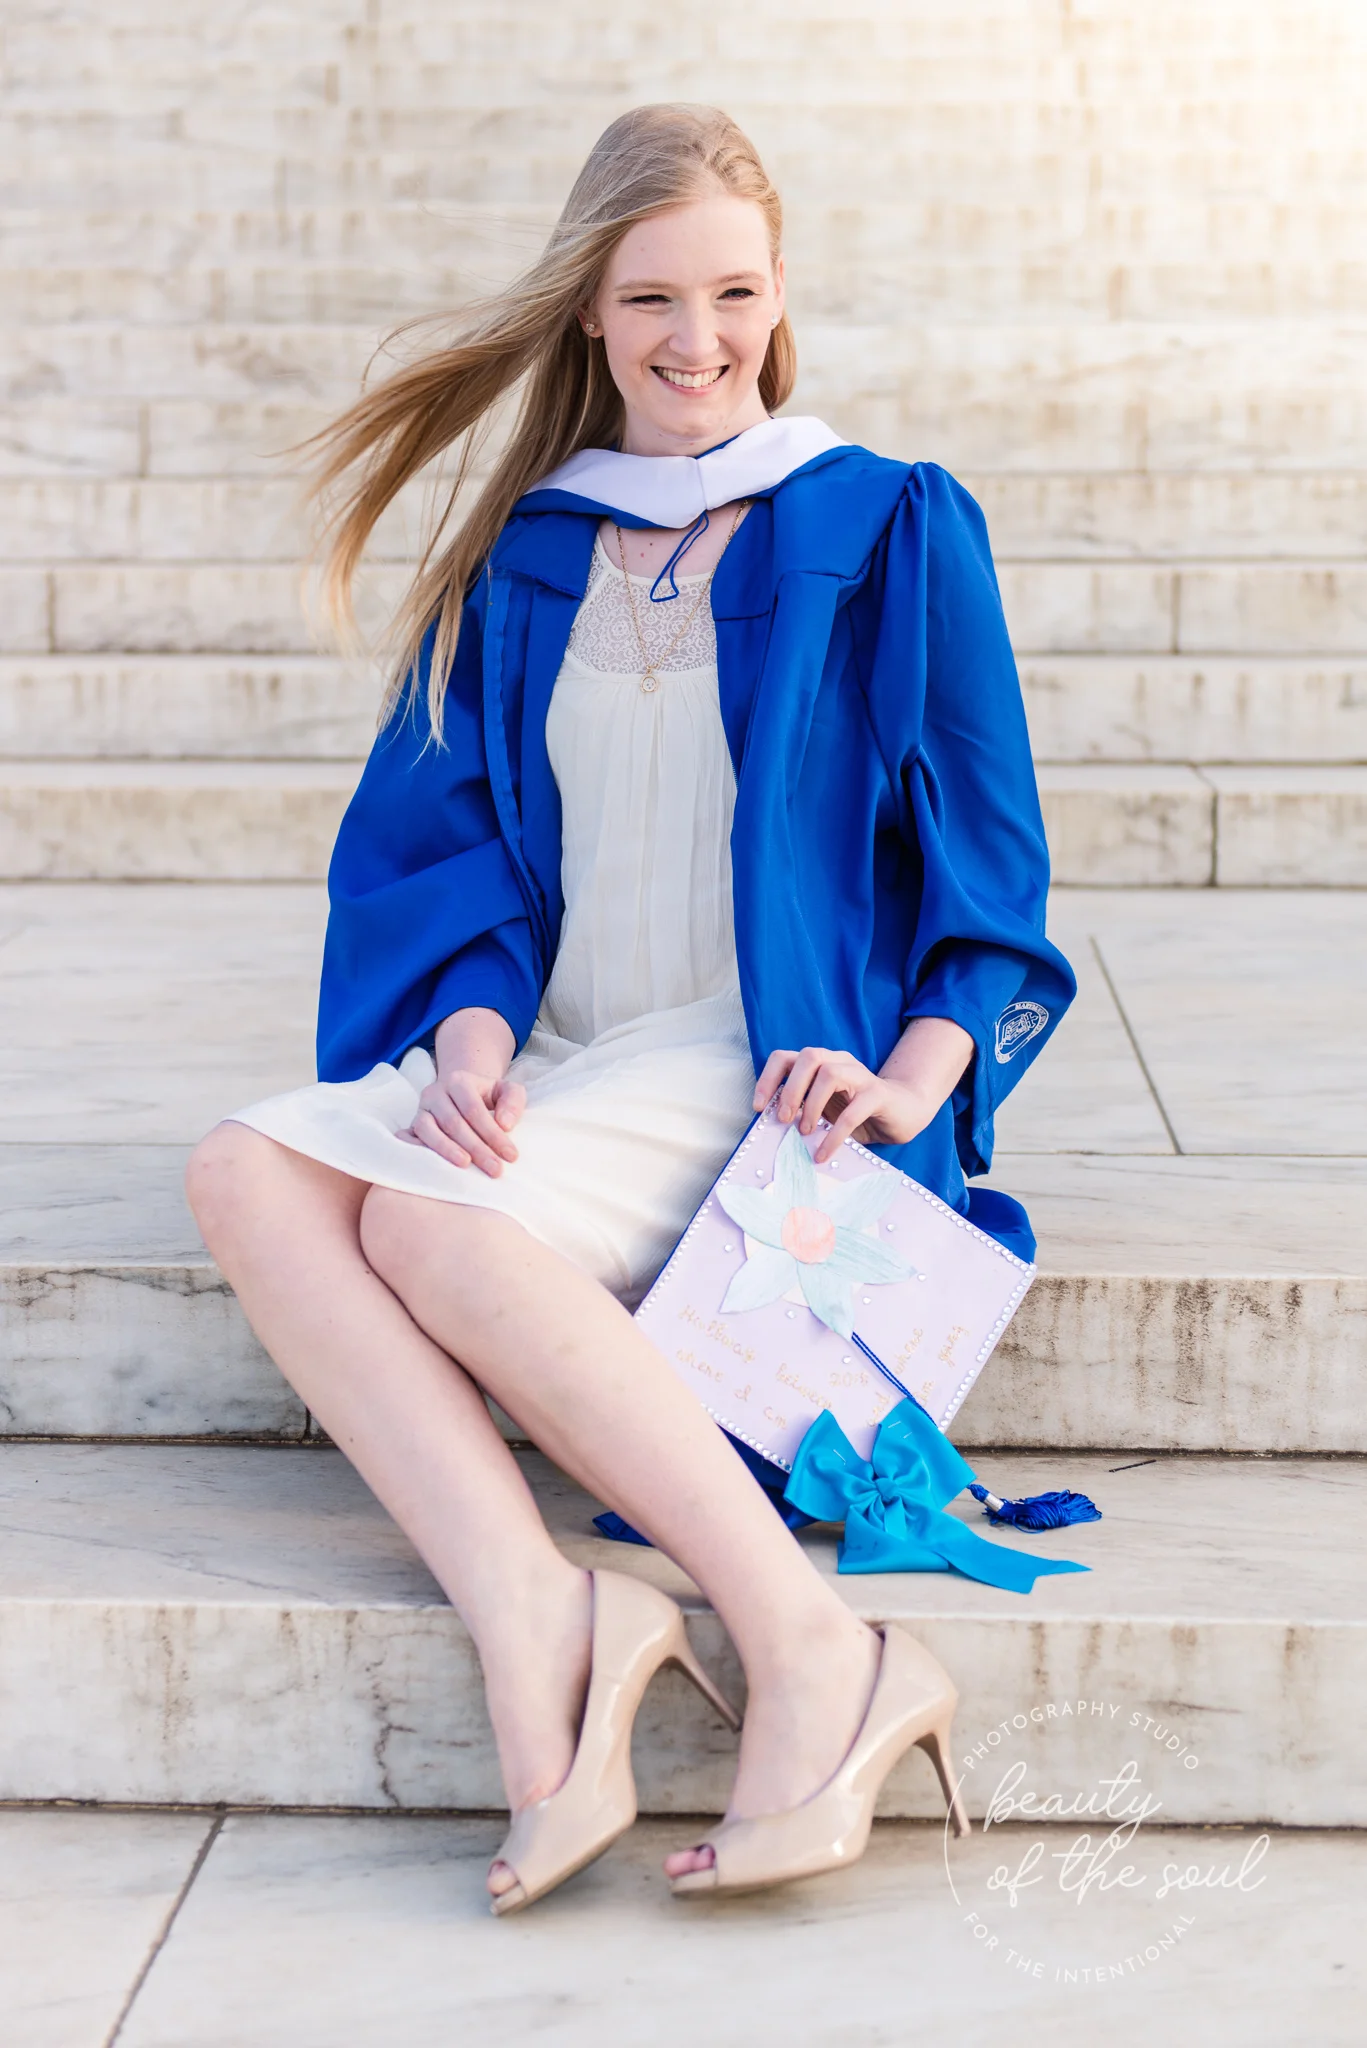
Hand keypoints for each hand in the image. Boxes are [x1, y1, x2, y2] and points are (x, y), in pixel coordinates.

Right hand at [398, 1067, 526, 1176]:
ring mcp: (420, 1110)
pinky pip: (410, 1138)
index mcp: (458, 1081)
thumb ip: (513, 1101)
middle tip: (496, 1169)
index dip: (492, 1133)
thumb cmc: (487, 1096)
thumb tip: (505, 1124)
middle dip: (477, 1148)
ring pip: (428, 1130)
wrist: (462, 1093)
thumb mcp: (507, 1091)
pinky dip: (417, 1151)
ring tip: (466, 1166)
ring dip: (447, 1150)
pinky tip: (432, 1166)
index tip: (511, 1155)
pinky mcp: (411, 1126)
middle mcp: (435, 1093)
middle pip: (454, 1123)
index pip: (474, 1110)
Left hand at [753, 1046, 937, 1163]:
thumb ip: (801, 1110)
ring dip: (811, 1105)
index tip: (758, 1107)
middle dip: (790, 1089)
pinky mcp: (878, 1094)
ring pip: (830, 1074)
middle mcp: (839, 1061)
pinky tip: (824, 1153)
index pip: (785, 1057)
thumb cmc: (856, 1112)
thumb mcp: (823, 1109)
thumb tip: (770, 1127)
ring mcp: (860, 1075)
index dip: (768, 1079)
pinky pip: (853, 1110)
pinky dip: (834, 1134)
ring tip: (805, 1132)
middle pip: (809, 1057)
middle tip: (783, 1120)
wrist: (902, 1113)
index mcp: (821, 1063)